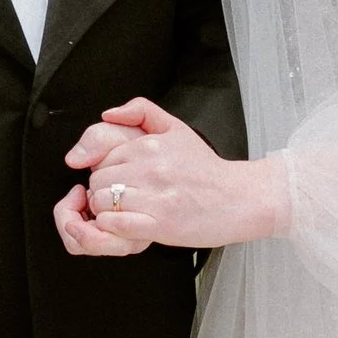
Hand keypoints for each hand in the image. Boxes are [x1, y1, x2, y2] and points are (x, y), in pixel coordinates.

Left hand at [53, 97, 288, 259]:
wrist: (239, 198)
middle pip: (98, 181)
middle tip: (125, 199)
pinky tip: (128, 223)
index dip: (107, 172)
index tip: (124, 181)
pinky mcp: (159, 224)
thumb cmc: (206, 169)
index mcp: (149, 145)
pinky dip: (113, 226)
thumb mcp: (176, 128)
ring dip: (107, 211)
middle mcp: (149, 168)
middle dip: (105, 192)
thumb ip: (141, 111)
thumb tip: (108, 113)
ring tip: (127, 212)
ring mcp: (154, 196)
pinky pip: (115, 223)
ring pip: (102, 203)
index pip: (102, 158)